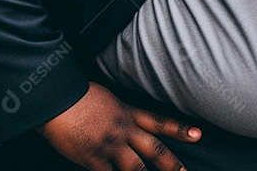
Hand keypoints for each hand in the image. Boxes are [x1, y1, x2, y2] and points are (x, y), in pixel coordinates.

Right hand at [37, 82, 200, 170]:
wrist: (58, 99)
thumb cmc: (77, 94)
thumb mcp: (105, 97)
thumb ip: (116, 109)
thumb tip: (120, 115)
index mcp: (127, 113)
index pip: (160, 122)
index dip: (180, 129)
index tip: (198, 135)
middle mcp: (124, 130)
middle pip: (155, 150)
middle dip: (172, 165)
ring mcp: (110, 146)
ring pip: (136, 169)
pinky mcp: (94, 159)